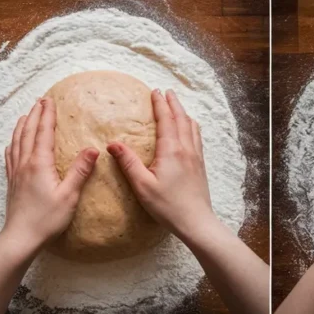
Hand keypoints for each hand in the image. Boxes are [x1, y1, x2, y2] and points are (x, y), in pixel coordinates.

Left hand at [1, 98, 98, 254]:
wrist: (21, 238)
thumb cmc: (47, 220)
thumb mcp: (69, 196)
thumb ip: (80, 170)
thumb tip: (93, 148)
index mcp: (39, 164)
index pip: (44, 132)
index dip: (47, 115)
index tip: (50, 100)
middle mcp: (25, 163)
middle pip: (28, 132)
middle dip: (35, 114)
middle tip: (40, 101)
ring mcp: (16, 172)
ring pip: (17, 141)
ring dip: (22, 125)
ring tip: (26, 115)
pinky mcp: (12, 182)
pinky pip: (10, 156)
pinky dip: (13, 143)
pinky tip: (13, 143)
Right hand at [108, 89, 217, 242]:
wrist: (196, 222)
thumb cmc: (167, 206)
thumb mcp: (142, 185)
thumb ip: (128, 163)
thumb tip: (113, 144)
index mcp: (171, 150)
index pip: (166, 120)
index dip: (159, 104)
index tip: (154, 92)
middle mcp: (186, 149)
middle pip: (181, 118)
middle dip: (173, 103)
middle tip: (167, 92)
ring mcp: (196, 156)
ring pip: (192, 127)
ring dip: (184, 113)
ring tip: (178, 107)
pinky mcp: (200, 166)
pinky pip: (197, 138)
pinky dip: (192, 127)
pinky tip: (190, 130)